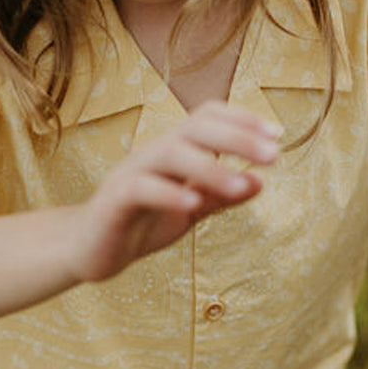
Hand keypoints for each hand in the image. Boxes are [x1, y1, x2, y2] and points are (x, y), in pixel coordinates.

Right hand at [72, 101, 279, 282]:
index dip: (242, 120)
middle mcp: (153, 153)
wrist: (90, 251)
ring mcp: (131, 173)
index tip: (278, 136)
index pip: (207, 117)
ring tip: (240, 185)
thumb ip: (221, 196)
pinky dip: (169, 194)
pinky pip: (142, 189)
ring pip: (171, 153)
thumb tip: (259, 182)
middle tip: (273, 156)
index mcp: (173, 151)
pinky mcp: (114, 201)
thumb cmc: (141, 223)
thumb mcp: (190, 210)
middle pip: (195, 127)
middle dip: (237, 137)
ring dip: (210, 167)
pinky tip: (194, 205)